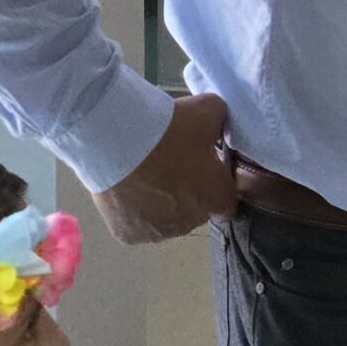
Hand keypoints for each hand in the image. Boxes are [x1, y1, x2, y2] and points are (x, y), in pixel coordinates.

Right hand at [95, 91, 237, 245]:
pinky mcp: (128, 235)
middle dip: (188, 192)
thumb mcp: (210, 110)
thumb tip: (218, 128)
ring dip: (161, 202)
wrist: (119, 143)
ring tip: (147, 173)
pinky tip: (129, 185)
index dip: (218, 187)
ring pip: (164, 219)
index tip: (207, 171)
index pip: (227, 203)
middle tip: (173, 164)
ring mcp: (157, 232)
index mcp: (216, 197)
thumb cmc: (171, 130)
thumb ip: (221, 123)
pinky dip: (134, 209)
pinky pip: (136, 224)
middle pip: (194, 211)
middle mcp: (189, 223)